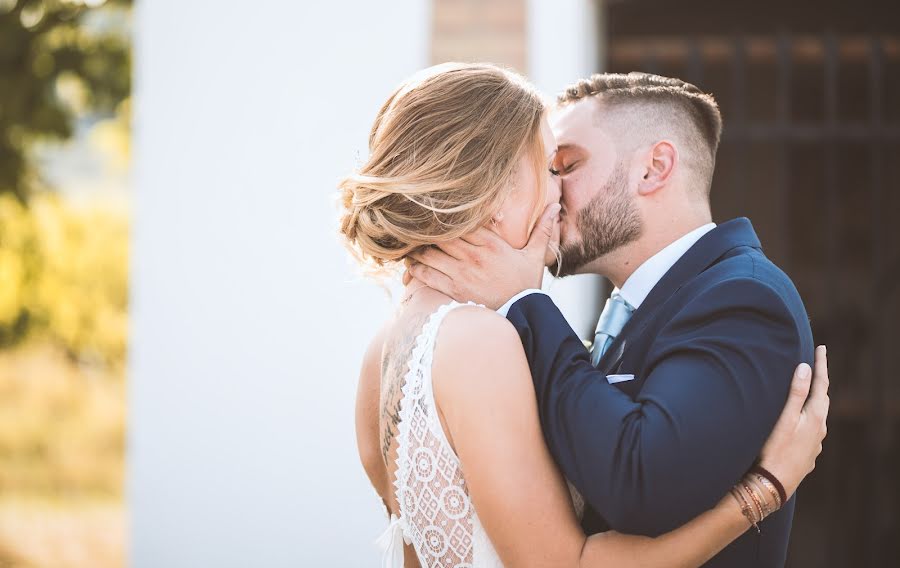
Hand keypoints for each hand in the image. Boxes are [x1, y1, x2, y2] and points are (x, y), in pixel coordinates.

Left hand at [406, 203, 560, 308]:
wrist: (523, 315)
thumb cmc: (527, 285)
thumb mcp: (535, 256)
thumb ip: (542, 229)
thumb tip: (555, 206)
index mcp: (491, 243)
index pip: (461, 222)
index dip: (443, 216)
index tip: (431, 210)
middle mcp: (474, 255)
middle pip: (441, 235)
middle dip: (427, 231)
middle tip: (413, 226)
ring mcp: (462, 273)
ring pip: (431, 253)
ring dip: (418, 249)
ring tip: (408, 244)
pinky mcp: (454, 290)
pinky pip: (428, 275)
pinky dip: (416, 269)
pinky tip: (409, 265)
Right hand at [757, 345, 828, 497]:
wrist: (773, 484)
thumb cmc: (775, 450)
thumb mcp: (785, 418)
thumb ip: (796, 392)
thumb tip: (805, 367)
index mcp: (816, 417)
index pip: (821, 384)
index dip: (821, 365)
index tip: (821, 347)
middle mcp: (820, 430)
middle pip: (822, 400)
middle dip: (819, 382)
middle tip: (816, 366)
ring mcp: (815, 444)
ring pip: (817, 416)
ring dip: (813, 402)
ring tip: (806, 392)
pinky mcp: (807, 455)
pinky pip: (811, 431)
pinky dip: (806, 419)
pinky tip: (798, 423)